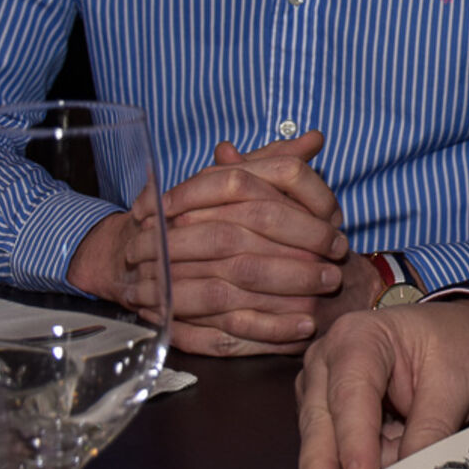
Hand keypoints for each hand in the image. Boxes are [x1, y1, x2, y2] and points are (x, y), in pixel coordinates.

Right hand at [68, 132, 378, 355]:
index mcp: (201, 194)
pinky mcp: (180, 319)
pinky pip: (227, 330)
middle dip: (298, 251)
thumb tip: (316, 137)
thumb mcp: (235, 181)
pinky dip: (268, 331)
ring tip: (325, 296)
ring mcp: (176, 277)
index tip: (335, 222)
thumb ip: (275, 161)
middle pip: (245, 237)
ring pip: (237, 284)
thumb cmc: (197, 215)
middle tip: (337, 262)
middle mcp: (183, 231)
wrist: (131, 257)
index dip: (296, 207)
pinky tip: (302, 330)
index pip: (249, 191)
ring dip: (287, 292)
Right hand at [295, 299, 468, 468]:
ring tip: (402, 451)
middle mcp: (327, 362)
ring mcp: (320, 391)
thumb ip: (429, 434)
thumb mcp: (454, 387)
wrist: (465, 338)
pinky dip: (367, 465)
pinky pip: (338, 456)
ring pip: (324, 448)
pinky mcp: (327, 417)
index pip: (349, 397)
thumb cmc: (458, 347)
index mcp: (357, 337)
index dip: (355, 444)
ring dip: (360, 467)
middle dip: (332, 468)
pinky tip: (393, 458)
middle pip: (321, 428)